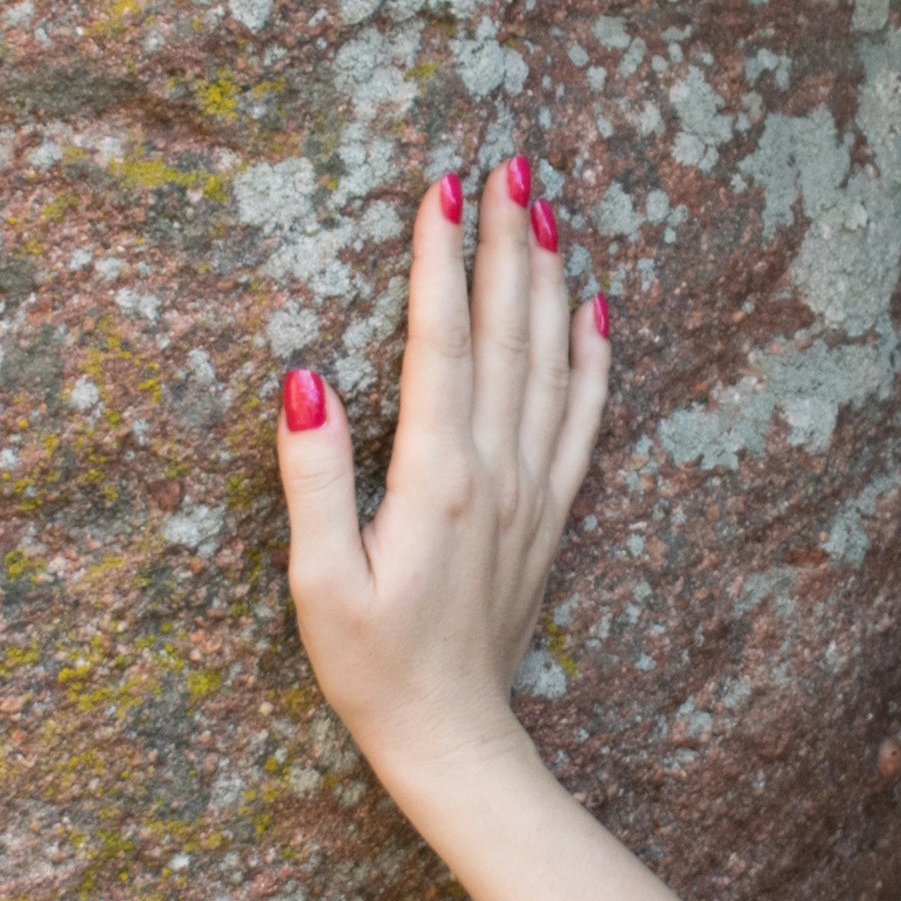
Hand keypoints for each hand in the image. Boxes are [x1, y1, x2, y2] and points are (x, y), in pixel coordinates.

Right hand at [279, 155, 611, 799]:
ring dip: (547, 278)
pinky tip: (596, 308)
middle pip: (506, 331)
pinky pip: (584, 417)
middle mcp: (498, 471)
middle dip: (505, 240)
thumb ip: (313, 478)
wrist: (454, 738)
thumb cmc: (371, 667)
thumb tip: (305, 379)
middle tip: (509, 162)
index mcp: (438, 479)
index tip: (442, 186)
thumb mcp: (318, 581)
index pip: (440, 342)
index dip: (439, 259)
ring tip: (546, 206)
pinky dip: (593, 356)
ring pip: (550, 359)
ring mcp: (534, 489)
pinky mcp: (551, 512)